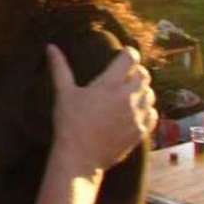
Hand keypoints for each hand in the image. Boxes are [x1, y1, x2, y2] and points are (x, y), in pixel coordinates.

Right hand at [47, 45, 156, 174]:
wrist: (81, 156)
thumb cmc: (69, 122)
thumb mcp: (63, 93)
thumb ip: (59, 68)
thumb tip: (50, 47)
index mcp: (109, 84)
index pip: (130, 59)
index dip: (129, 53)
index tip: (125, 53)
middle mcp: (127, 97)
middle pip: (143, 75)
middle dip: (136, 71)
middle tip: (126, 72)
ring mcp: (136, 116)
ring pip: (150, 94)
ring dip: (142, 89)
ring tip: (130, 91)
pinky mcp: (140, 131)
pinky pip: (152, 113)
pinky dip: (146, 108)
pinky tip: (136, 110)